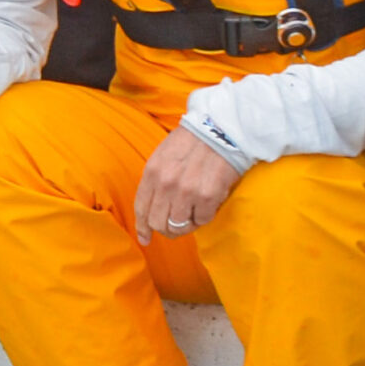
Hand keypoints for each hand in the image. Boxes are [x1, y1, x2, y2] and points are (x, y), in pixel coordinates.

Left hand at [133, 125, 242, 243]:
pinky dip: (204, 216)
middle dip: (166, 228)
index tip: (146, 238)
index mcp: (152, 171)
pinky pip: (201, 220)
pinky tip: (208, 204)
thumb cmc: (194, 139)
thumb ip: (156, 179)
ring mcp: (186, 192)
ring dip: (187, 224)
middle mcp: (166, 184)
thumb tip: (154, 207)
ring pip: (178, 226)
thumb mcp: (164, 154)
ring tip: (194, 212)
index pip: (141, 208)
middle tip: (177, 224)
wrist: (222, 127)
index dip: (143, 227)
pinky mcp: (207, 197)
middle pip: (158, 223)